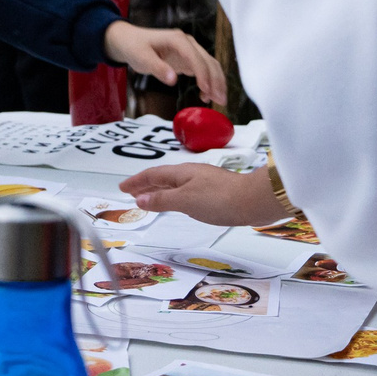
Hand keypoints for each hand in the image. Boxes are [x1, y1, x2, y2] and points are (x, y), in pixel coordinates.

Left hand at [100, 21, 227, 106]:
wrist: (129, 40)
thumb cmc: (134, 47)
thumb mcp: (141, 58)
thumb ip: (157, 68)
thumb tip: (173, 80)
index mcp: (178, 40)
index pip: (196, 57)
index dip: (203, 74)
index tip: (206, 90)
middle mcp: (188, 43)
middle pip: (208, 61)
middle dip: (216, 80)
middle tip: (220, 100)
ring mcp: (190, 50)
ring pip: (210, 65)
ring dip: (216, 82)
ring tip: (219, 100)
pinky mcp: (188, 58)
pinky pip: (203, 70)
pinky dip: (208, 82)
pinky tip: (206, 96)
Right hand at [119, 162, 287, 226]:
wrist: (254, 200)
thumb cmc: (220, 199)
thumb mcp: (186, 201)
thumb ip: (162, 200)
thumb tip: (139, 198)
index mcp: (182, 173)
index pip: (153, 175)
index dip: (137, 181)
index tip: (122, 187)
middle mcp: (191, 174)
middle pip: (163, 178)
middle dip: (146, 184)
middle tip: (131, 192)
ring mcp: (204, 182)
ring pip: (174, 184)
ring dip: (159, 190)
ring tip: (149, 198)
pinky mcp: (214, 192)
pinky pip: (185, 191)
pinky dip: (173, 196)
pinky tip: (178, 203)